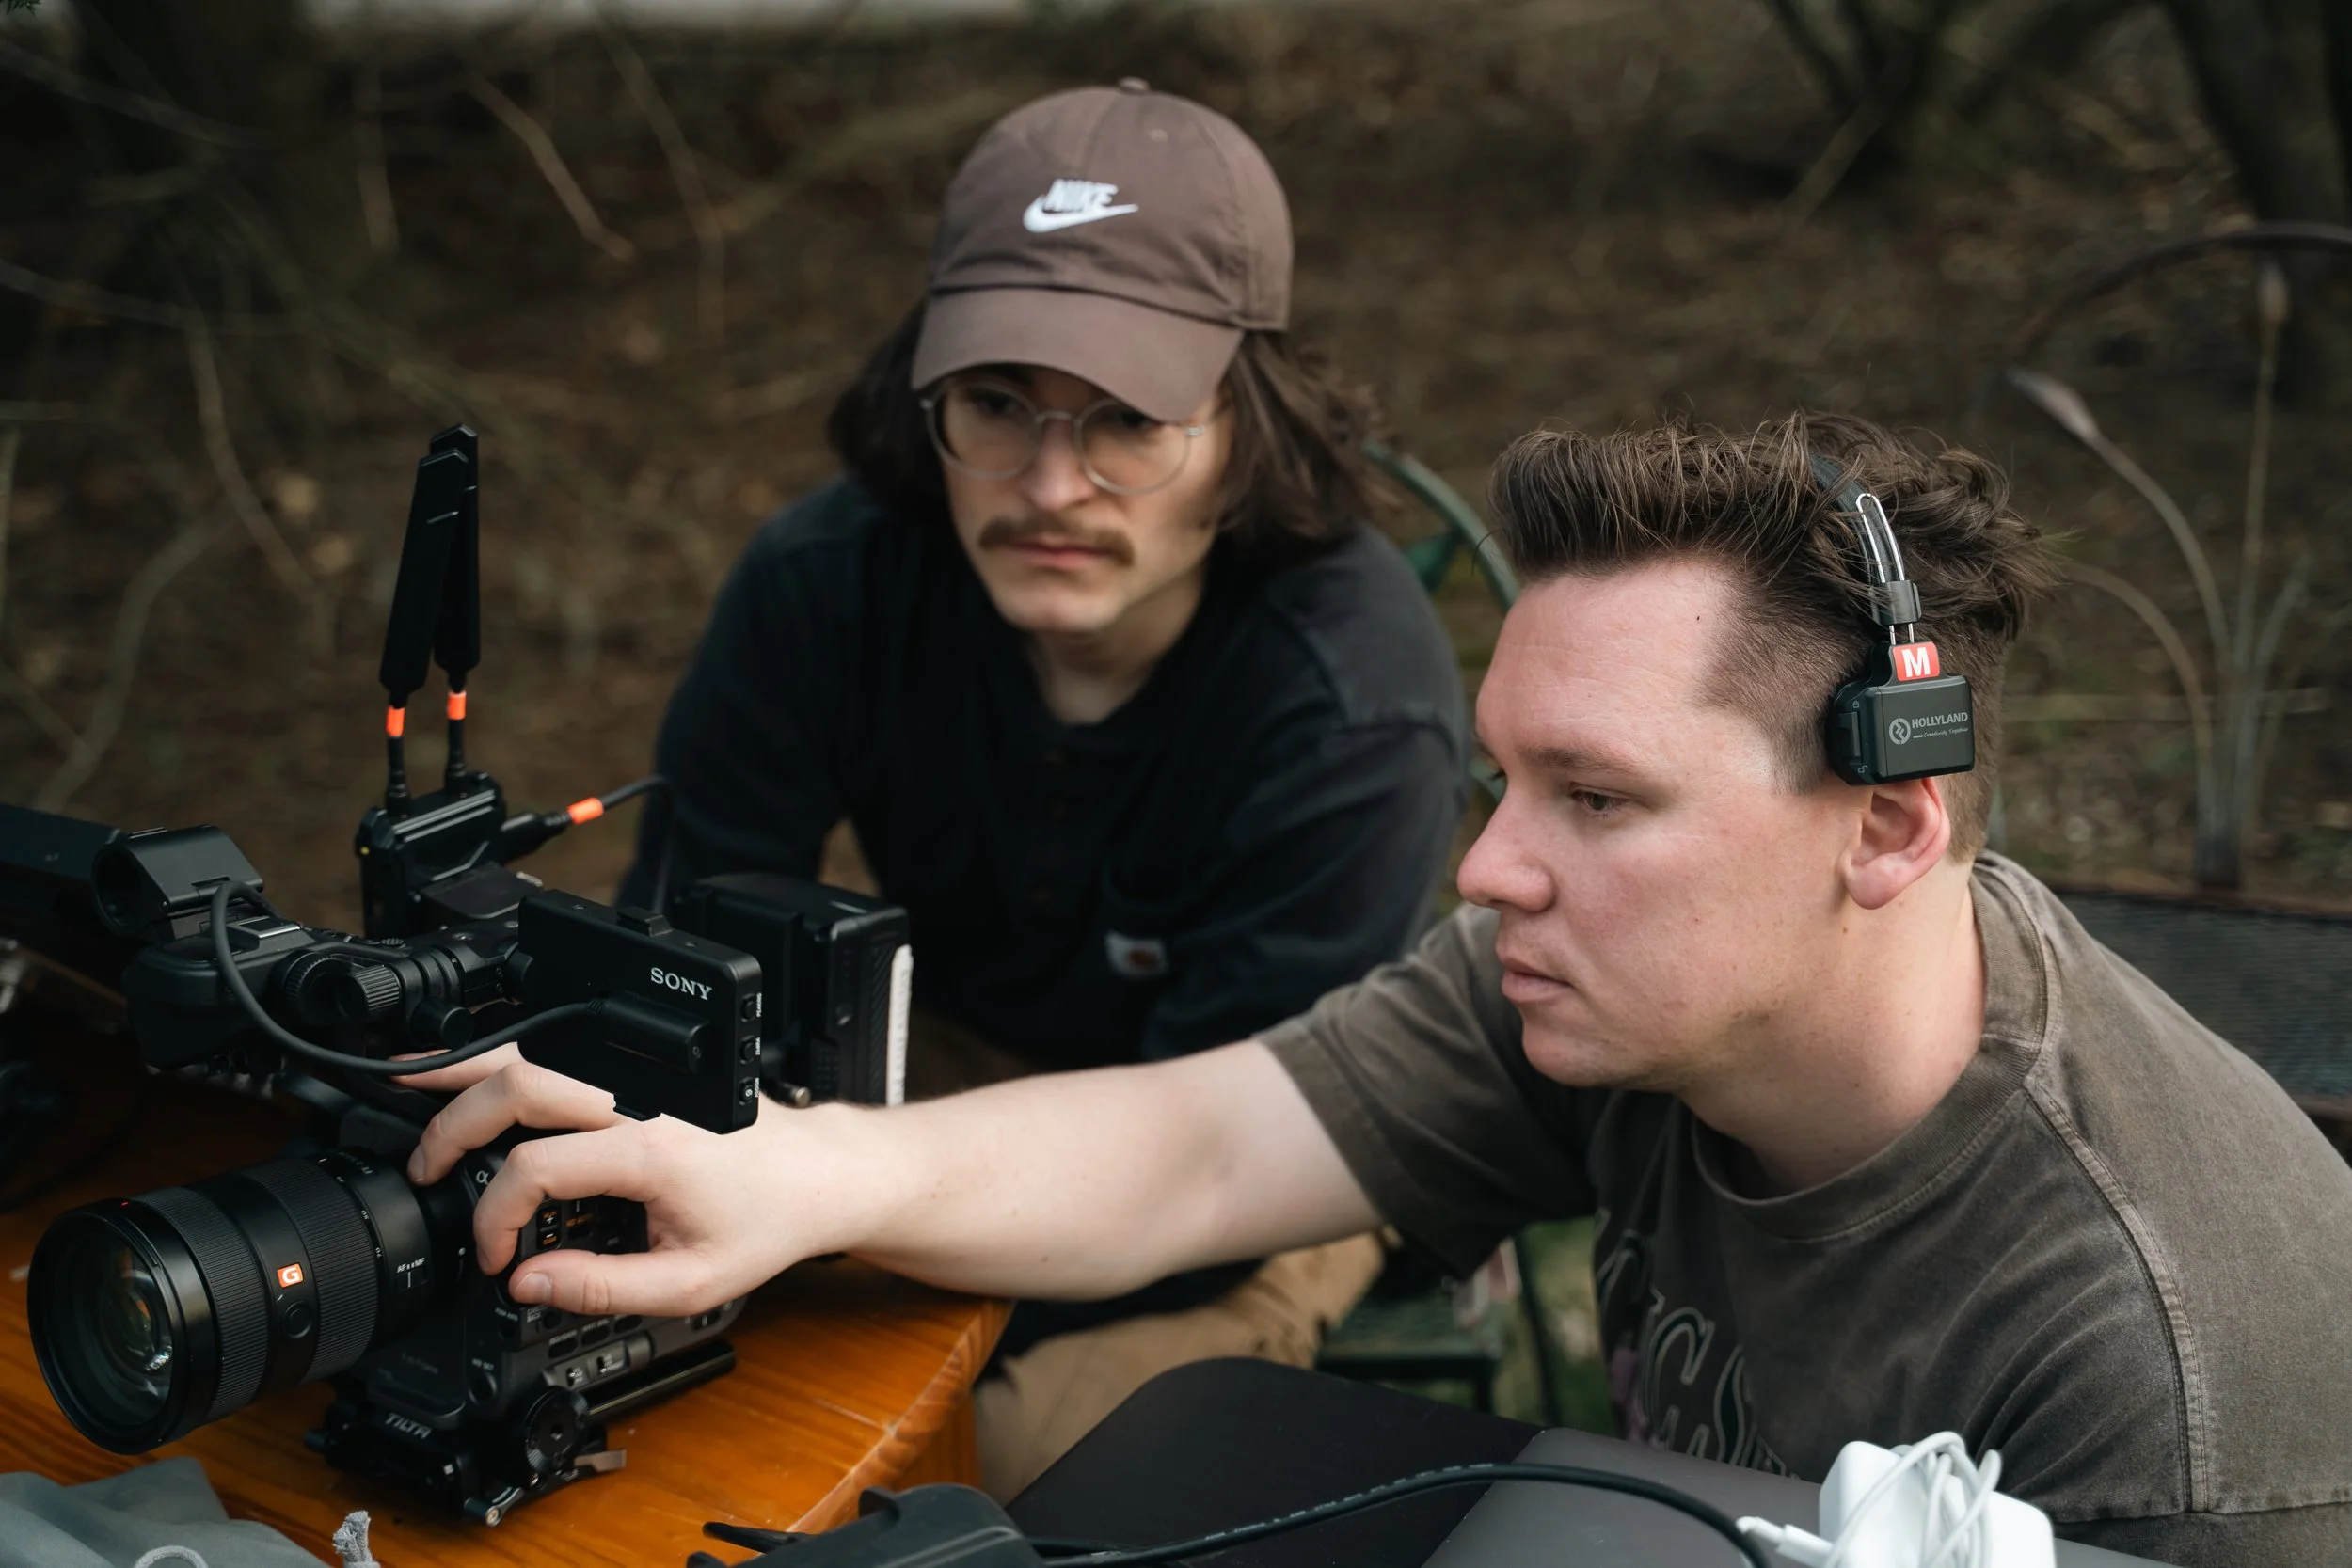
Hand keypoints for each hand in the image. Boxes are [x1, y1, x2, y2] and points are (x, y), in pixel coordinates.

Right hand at [406, 1057, 807, 1317]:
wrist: (819, 1173)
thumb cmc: (767, 1221)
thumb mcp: (691, 1283)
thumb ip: (602, 1286)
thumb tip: (525, 1282)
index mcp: (652, 1148)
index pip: (537, 1166)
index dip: (497, 1218)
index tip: (497, 1257)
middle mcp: (642, 1097)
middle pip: (520, 1082)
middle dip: (452, 1124)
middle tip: (421, 1168)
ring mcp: (642, 1074)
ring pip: (535, 1049)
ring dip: (466, 1067)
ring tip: (405, 1081)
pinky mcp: (643, 1068)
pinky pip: (564, 1050)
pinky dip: (508, 1058)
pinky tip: (476, 1073)